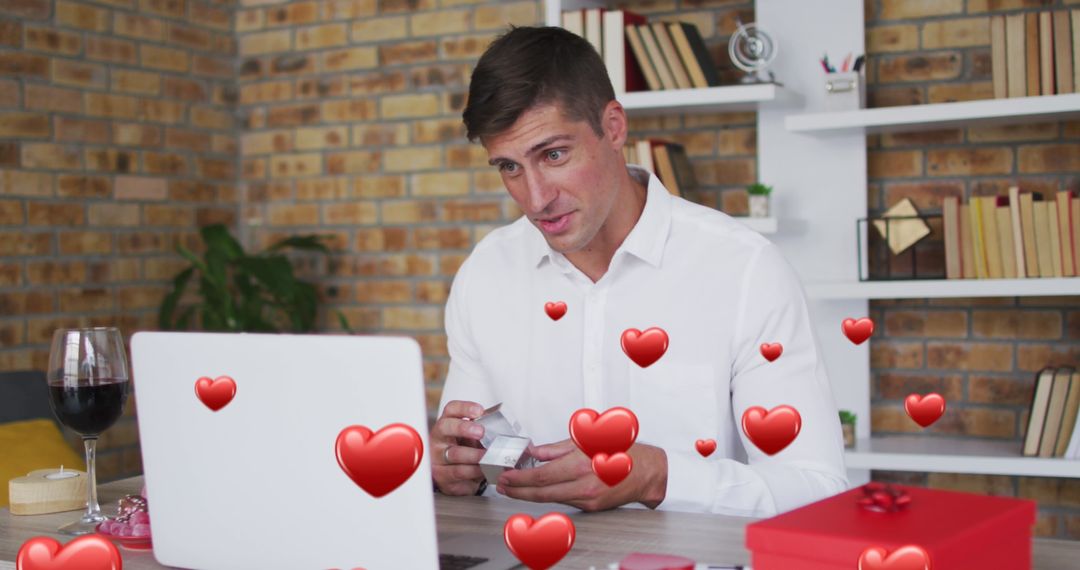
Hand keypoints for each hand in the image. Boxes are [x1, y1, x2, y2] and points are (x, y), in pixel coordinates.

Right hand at [431, 400, 486, 494]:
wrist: (451, 475)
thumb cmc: (462, 451)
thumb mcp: (469, 438)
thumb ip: (480, 429)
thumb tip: (498, 423)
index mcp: (447, 424)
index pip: (451, 409)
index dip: (464, 408)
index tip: (479, 411)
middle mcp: (438, 438)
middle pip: (445, 427)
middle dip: (464, 428)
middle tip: (481, 432)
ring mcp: (437, 457)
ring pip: (454, 454)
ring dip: (474, 455)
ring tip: (489, 456)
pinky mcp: (442, 476)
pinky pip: (459, 473)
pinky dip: (474, 472)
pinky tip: (484, 470)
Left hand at [495, 440, 666, 511]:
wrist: (649, 472)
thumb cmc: (623, 451)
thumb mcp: (588, 440)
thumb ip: (557, 448)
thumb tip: (535, 452)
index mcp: (580, 465)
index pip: (541, 476)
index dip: (519, 479)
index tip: (505, 476)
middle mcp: (583, 485)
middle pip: (541, 493)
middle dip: (518, 491)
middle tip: (502, 486)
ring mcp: (587, 499)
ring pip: (551, 500)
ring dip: (529, 495)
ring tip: (514, 489)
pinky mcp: (591, 507)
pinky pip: (565, 501)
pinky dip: (549, 496)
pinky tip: (539, 491)